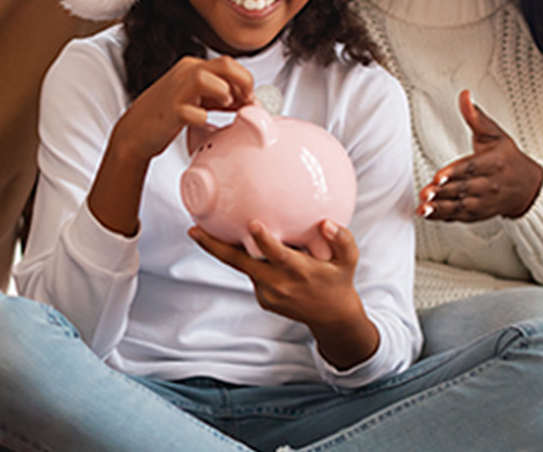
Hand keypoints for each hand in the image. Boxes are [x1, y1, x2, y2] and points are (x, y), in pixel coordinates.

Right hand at [110, 56, 254, 162]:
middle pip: (224, 65)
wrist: (135, 132)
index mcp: (192, 67)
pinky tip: (204, 121)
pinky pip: (191, 110)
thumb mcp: (197, 98)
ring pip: (206, 79)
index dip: (245, 80)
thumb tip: (248, 100)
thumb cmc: (166, 115)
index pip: (228, 63)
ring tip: (226, 106)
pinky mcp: (170, 111)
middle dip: (243, 82)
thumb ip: (220, 96)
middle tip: (246, 100)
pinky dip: (202, 116)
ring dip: (223, 93)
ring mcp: (176, 91)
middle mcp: (184, 73)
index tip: (250, 98)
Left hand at [188, 220, 377, 369]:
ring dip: (223, 251)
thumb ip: (342, 240)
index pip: (278, 255)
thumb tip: (326, 223)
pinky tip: (244, 248)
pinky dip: (247, 261)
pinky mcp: (263, 299)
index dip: (264, 240)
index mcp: (300, 271)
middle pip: (241, 263)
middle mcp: (279, 284)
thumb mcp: (349, 261)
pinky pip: (252, 274)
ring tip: (202, 231)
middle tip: (193, 231)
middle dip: (215, 247)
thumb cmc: (339, 282)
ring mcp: (268, 293)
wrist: (333, 318)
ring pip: (242, 267)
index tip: (252, 224)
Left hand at [418, 90, 542, 221]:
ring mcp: (484, 201)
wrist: (527, 188)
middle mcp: (490, 184)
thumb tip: (464, 96)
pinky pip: (460, 217)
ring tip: (424, 207)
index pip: (472, 168)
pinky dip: (443, 217)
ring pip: (461, 206)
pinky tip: (428, 214)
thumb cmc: (508, 158)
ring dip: (441, 208)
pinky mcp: (478, 214)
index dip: (454, 173)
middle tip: (425, 192)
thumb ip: (475, 117)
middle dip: (444, 192)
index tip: (438, 176)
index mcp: (494, 162)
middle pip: (464, 188)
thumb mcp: (495, 134)